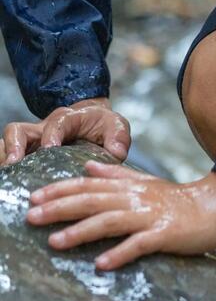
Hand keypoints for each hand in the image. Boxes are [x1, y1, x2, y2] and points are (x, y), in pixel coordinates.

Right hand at [2, 97, 130, 166]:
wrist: (92, 122)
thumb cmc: (103, 125)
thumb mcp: (116, 126)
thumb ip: (119, 138)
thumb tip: (116, 154)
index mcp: (69, 119)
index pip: (57, 123)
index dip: (51, 134)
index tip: (50, 148)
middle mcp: (45, 127)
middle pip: (20, 130)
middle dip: (15, 146)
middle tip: (14, 164)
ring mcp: (33, 140)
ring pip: (10, 141)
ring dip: (6, 156)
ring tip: (6, 176)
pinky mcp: (28, 152)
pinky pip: (9, 154)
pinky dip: (7, 163)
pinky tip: (9, 181)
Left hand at [24, 161, 215, 269]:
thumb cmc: (179, 199)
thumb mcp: (146, 182)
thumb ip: (117, 175)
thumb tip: (87, 166)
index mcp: (132, 186)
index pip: (90, 185)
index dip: (61, 189)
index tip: (34, 196)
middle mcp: (138, 198)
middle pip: (94, 201)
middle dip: (61, 208)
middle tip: (31, 216)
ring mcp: (152, 215)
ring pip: (112, 220)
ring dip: (82, 231)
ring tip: (55, 242)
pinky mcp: (167, 233)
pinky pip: (141, 243)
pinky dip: (121, 252)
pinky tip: (102, 263)